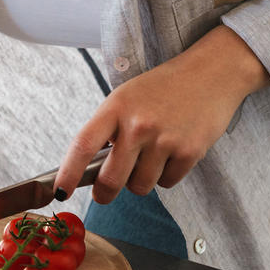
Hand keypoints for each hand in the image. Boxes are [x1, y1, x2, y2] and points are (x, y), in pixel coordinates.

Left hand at [55, 26, 269, 203]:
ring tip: (147, 160)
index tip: (59, 192)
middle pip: (110, 178)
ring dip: (139, 182)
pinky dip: (166, 177)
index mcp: (115, 108)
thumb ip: (108, 128)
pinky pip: (168, 183)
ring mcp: (164, 140)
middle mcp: (138, 125)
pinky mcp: (190, 152)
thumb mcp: (125, 98)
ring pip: (140, 186)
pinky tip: (170, 155)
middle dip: (104, 193)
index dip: (68, 173)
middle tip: (103, 194)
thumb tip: (91, 166)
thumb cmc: (161, 88)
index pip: (82, 146)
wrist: (210, 74)